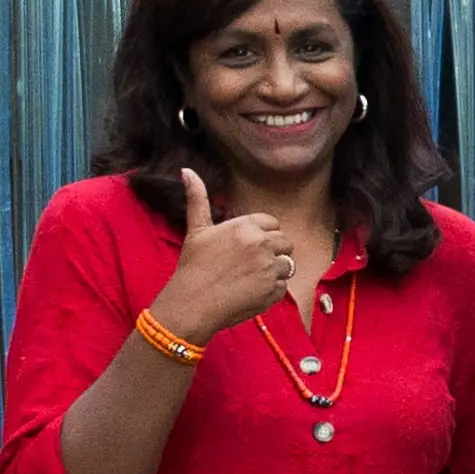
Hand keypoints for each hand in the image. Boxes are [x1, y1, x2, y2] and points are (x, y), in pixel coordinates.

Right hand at [148, 168, 309, 336]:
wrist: (192, 303)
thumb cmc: (193, 266)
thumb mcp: (196, 230)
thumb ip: (197, 199)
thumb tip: (187, 170)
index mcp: (246, 227)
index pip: (272, 223)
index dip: (262, 234)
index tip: (248, 245)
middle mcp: (263, 245)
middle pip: (285, 242)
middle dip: (273, 250)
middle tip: (250, 262)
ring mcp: (271, 269)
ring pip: (288, 264)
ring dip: (274, 270)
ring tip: (250, 277)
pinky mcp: (274, 291)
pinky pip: (283, 286)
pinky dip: (272, 289)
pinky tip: (251, 291)